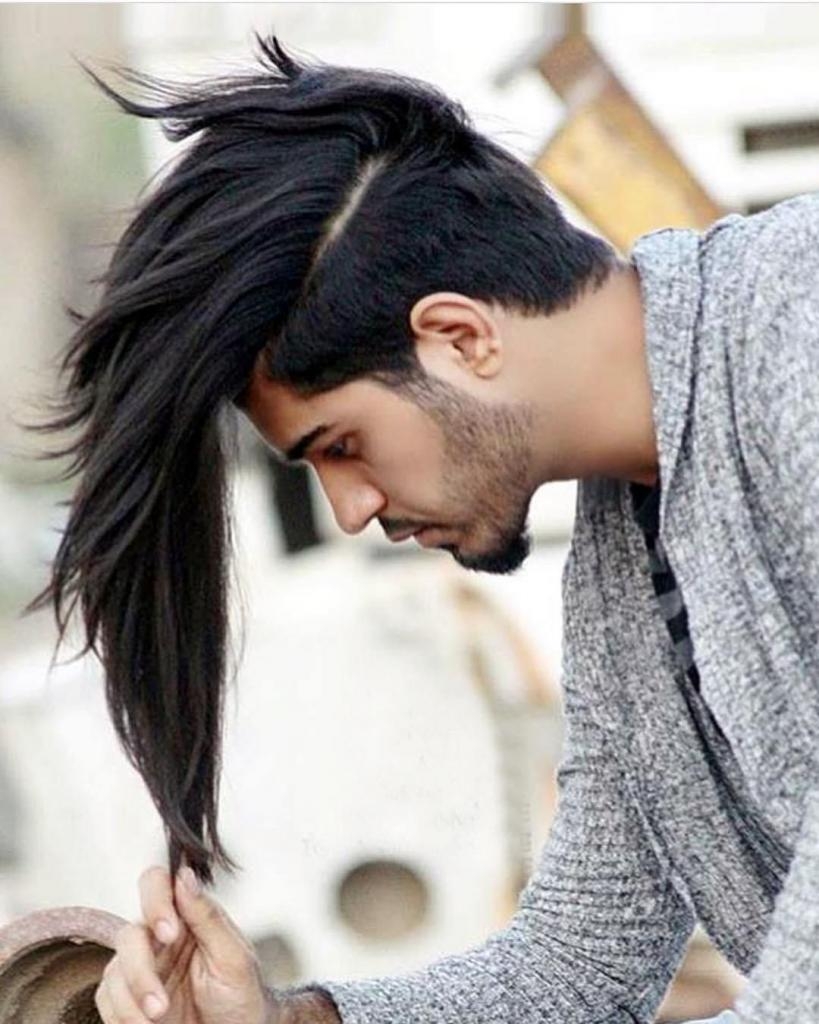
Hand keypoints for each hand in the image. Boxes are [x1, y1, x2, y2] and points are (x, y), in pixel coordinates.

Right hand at [95, 865, 274, 1023]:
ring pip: (115, 970)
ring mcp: (142, 967)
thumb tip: (185, 877)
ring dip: (132, 1002)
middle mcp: (160, 938)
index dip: (155, 901)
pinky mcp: (127, 996)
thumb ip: (208, 916)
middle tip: (160, 1004)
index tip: (168, 933)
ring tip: (158, 1020)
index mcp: (187, 917)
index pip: (158, 885)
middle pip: (130, 935)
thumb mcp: (234, 958)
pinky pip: (106, 998)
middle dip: (141, 972)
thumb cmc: (241, 997)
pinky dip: (122, 1015)